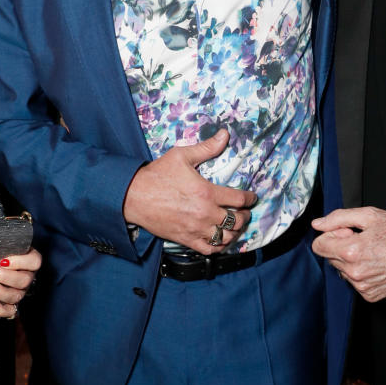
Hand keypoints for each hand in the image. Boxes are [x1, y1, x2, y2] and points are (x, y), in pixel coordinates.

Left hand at [0, 247, 41, 319]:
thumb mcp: (3, 241)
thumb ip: (2, 238)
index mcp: (30, 260)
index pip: (34, 262)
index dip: (20, 262)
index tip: (2, 261)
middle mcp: (29, 277)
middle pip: (25, 280)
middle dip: (6, 277)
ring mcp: (21, 291)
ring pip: (17, 296)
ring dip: (1, 292)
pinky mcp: (11, 303)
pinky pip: (10, 311)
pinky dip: (1, 310)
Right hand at [122, 128, 255, 253]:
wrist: (134, 196)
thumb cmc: (157, 174)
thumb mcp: (181, 156)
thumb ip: (206, 148)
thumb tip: (224, 135)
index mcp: (207, 192)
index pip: (239, 199)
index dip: (249, 199)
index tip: (251, 198)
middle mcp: (205, 213)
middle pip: (236, 220)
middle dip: (244, 216)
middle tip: (244, 212)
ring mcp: (196, 229)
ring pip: (226, 237)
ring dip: (235, 232)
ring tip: (235, 226)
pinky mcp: (186, 239)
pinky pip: (210, 249)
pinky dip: (219, 246)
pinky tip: (220, 240)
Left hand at [311, 206, 385, 301]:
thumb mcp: (370, 215)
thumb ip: (339, 218)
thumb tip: (317, 224)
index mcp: (351, 251)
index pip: (319, 245)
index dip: (332, 235)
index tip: (349, 232)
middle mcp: (354, 273)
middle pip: (330, 257)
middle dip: (342, 247)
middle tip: (365, 240)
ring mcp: (362, 287)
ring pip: (342, 270)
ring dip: (352, 261)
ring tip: (374, 252)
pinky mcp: (370, 296)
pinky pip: (355, 282)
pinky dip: (362, 273)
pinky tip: (378, 264)